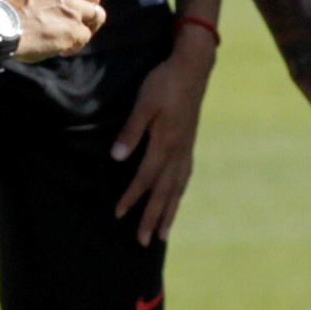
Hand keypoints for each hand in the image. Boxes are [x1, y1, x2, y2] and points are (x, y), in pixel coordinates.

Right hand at [0, 0, 104, 61]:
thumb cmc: (2, 13)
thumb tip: (48, 6)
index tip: (59, 8)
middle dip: (90, 5)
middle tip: (83, 19)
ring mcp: (72, 7)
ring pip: (96, 15)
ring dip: (88, 27)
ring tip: (75, 37)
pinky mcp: (75, 28)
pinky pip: (85, 36)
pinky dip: (75, 45)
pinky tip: (62, 50)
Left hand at [110, 25, 215, 244]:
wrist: (193, 68)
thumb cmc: (164, 83)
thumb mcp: (144, 103)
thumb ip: (131, 131)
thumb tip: (117, 158)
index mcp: (165, 143)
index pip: (146, 177)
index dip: (132, 197)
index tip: (119, 214)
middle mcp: (178, 151)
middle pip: (164, 192)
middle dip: (152, 217)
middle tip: (143, 241)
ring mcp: (186, 149)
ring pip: (177, 188)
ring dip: (168, 212)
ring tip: (162, 234)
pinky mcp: (189, 144)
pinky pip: (184, 177)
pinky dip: (178, 193)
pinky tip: (175, 200)